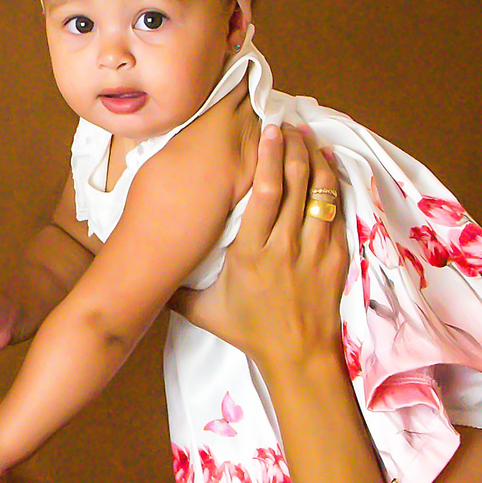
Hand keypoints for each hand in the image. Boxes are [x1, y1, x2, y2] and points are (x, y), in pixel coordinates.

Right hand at [172, 125, 346, 376]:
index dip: (269, 156)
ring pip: (320, 191)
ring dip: (315, 159)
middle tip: (288, 126)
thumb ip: (175, 290)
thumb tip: (145, 273)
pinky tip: (327, 167)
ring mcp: (315, 249)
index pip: (265, 192)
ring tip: (307, 138)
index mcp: (251, 253)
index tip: (269, 130)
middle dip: (293, 147)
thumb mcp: (204, 311)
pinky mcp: (336, 255)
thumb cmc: (250, 332)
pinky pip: (336, 211)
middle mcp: (285, 246)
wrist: (298, 356)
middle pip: (296, 182)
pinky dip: (333, 184)